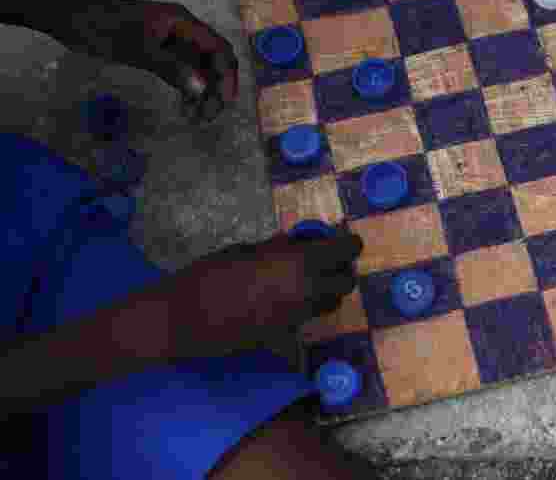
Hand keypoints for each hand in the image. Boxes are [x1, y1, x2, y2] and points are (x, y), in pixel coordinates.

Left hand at [72, 0, 239, 122]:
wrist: (70, 17)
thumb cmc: (103, 28)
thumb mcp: (139, 50)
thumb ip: (172, 68)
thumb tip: (202, 90)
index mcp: (182, 22)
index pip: (218, 48)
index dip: (226, 75)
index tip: (224, 101)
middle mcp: (182, 29)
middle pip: (211, 60)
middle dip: (215, 88)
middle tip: (209, 116)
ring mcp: (170, 40)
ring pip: (197, 68)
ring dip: (201, 92)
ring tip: (197, 117)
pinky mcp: (157, 50)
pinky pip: (181, 70)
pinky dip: (185, 87)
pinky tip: (184, 105)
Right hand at [210, 227, 362, 350]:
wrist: (184, 319)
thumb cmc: (208, 274)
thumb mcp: (245, 250)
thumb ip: (277, 248)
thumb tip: (296, 243)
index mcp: (300, 262)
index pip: (345, 250)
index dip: (349, 244)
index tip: (344, 241)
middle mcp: (308, 291)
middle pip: (346, 283)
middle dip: (340, 271)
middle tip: (325, 262)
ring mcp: (298, 318)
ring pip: (330, 304)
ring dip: (326, 291)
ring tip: (304, 280)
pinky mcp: (285, 336)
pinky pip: (305, 319)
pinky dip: (302, 308)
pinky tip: (279, 301)